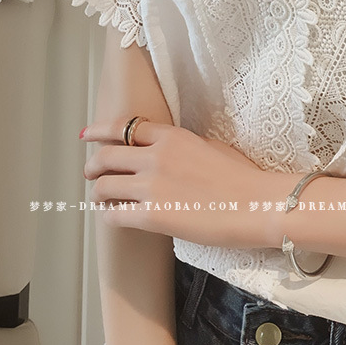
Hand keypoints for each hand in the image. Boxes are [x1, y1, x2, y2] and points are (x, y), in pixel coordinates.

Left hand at [81, 116, 289, 244]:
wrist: (257, 204)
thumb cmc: (244, 179)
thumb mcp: (212, 147)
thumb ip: (184, 147)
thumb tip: (175, 154)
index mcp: (171, 137)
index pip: (124, 127)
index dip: (100, 132)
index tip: (88, 136)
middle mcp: (155, 157)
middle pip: (106, 155)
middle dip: (92, 166)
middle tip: (89, 175)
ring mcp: (151, 187)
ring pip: (104, 186)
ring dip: (98, 193)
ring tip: (102, 200)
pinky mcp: (152, 216)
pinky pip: (114, 214)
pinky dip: (108, 215)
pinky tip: (113, 217)